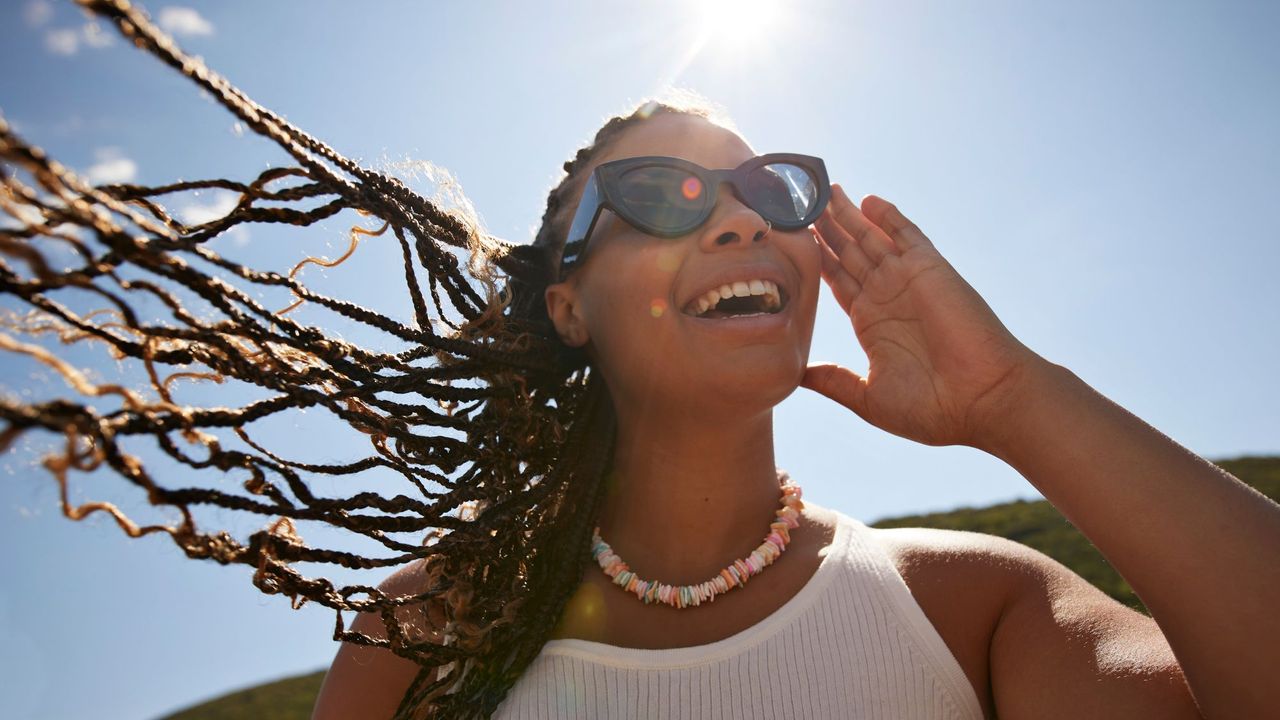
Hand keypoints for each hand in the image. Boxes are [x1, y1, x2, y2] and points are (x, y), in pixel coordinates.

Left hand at [802, 184, 1045, 448]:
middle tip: (800, 201)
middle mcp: (887, 297)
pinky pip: (907, 235)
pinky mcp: (930, 270)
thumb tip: (798, 375)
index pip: (836, 280)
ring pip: (870, 238)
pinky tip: (867, 200)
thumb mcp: (869, 397)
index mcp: (871, 323)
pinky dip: (888, 216)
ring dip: (847, 215)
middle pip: (848, 252)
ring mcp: (908, 281)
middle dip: (826, 228)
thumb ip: (834, 381)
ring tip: (823, 190)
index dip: (815, 258)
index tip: (790, 239)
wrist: (984, 401)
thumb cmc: (933, 409)